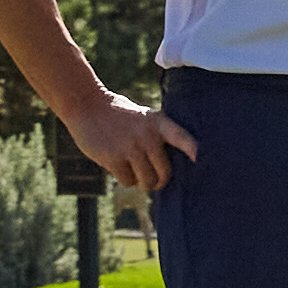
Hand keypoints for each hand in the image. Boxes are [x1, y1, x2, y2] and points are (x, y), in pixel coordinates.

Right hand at [71, 90, 193, 200]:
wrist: (87, 105)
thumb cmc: (119, 115)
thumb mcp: (144, 117)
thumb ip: (158, 136)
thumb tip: (167, 171)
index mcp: (158, 122)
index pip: (181, 137)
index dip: (193, 150)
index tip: (200, 160)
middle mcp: (148, 136)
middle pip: (164, 173)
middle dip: (159, 181)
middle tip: (154, 181)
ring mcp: (131, 147)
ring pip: (146, 181)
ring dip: (140, 181)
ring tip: (133, 170)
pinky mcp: (114, 158)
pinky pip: (128, 181)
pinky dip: (125, 179)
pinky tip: (118, 167)